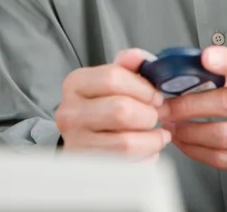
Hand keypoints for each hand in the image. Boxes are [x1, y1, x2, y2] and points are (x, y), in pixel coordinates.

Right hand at [55, 48, 170, 159]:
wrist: (84, 139)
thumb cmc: (102, 106)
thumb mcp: (110, 80)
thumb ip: (128, 65)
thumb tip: (141, 58)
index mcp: (75, 84)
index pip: (113, 77)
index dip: (143, 87)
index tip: (155, 95)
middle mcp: (70, 113)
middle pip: (121, 110)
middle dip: (148, 114)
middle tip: (155, 115)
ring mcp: (76, 143)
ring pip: (126, 142)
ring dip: (151, 139)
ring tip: (156, 135)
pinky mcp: (89, 168)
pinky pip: (128, 166)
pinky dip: (145, 158)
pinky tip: (146, 150)